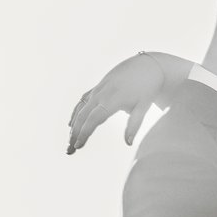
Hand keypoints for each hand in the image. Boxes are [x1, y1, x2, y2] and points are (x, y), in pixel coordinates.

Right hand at [67, 52, 182, 153]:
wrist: (146, 66)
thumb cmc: (147, 88)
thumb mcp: (144, 106)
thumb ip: (135, 125)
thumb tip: (128, 143)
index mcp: (112, 100)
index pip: (94, 119)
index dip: (84, 132)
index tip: (78, 146)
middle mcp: (101, 94)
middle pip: (82, 116)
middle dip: (74, 134)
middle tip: (69, 151)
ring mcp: (98, 90)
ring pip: (80, 109)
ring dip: (73, 126)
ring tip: (69, 142)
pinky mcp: (98, 87)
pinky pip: (82, 101)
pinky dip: (75, 112)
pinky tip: (71, 124)